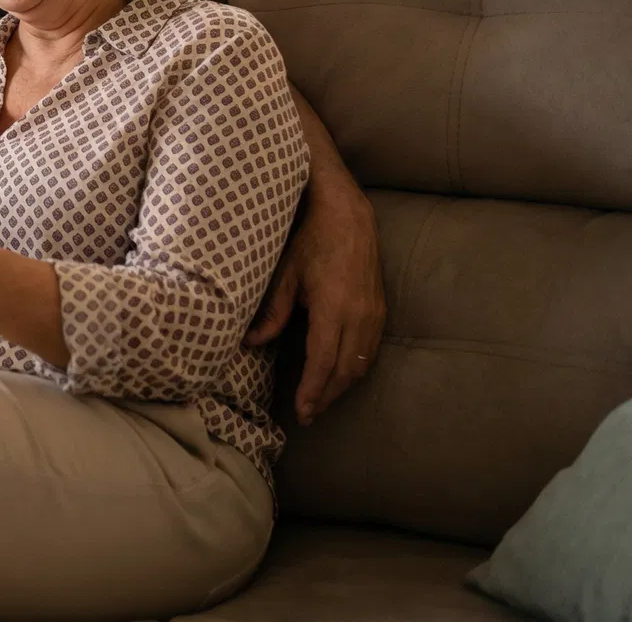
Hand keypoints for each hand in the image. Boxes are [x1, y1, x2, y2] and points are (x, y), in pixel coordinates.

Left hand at [245, 184, 385, 425]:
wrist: (348, 215)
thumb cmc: (311, 240)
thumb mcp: (285, 274)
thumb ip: (271, 311)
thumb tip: (251, 343)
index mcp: (333, 306)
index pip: (323, 361)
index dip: (312, 389)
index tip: (301, 411)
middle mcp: (359, 315)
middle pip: (345, 370)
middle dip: (327, 396)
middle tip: (308, 415)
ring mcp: (374, 313)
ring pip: (362, 364)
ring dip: (342, 386)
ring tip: (321, 402)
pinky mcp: (381, 310)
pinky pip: (370, 350)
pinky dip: (355, 369)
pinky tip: (340, 376)